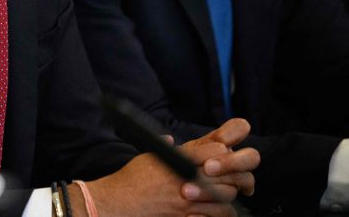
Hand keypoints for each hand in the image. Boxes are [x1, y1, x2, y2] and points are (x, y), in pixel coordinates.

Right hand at [83, 118, 258, 216]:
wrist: (119, 204)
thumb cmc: (130, 181)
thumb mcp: (146, 156)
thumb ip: (163, 147)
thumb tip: (171, 140)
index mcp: (177, 160)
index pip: (214, 151)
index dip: (221, 153)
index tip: (219, 157)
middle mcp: (186, 179)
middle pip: (225, 173)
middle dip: (229, 174)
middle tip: (226, 176)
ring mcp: (189, 201)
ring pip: (226, 196)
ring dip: (227, 195)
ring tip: (221, 194)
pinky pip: (217, 215)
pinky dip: (219, 212)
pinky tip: (215, 210)